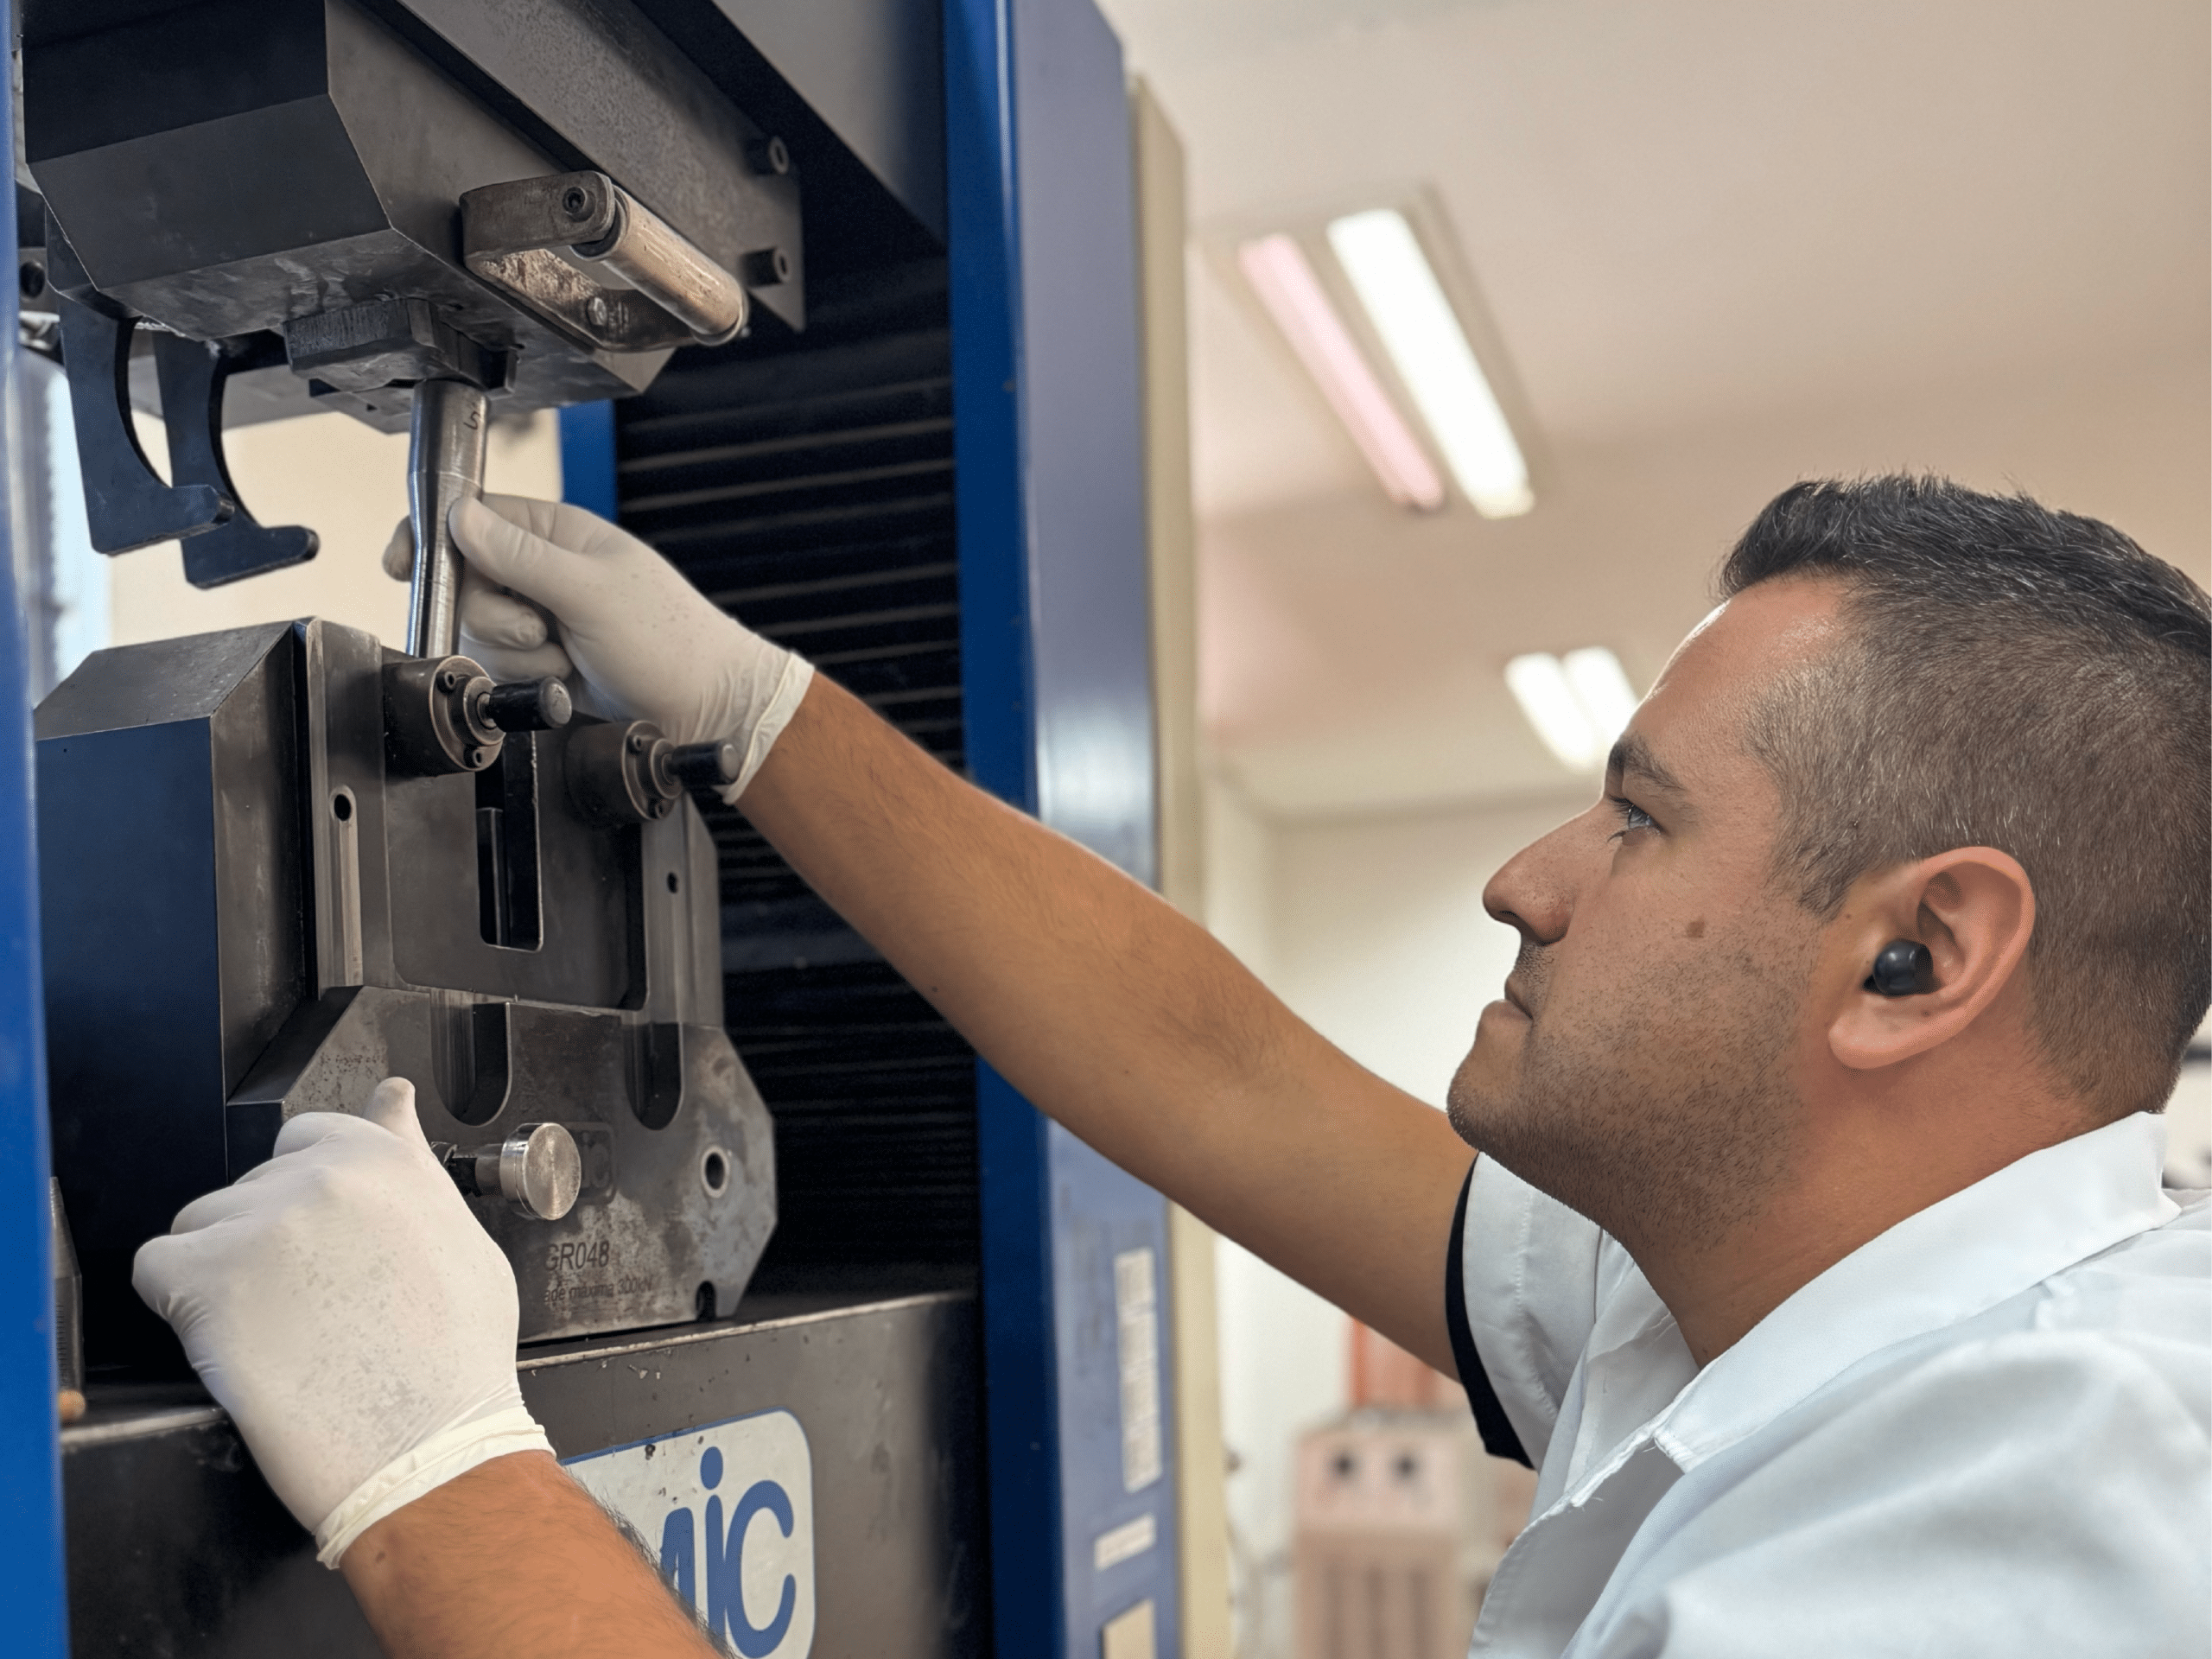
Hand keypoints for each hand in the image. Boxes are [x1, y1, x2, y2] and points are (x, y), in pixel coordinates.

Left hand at [133, 1080, 553, 1565]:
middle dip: (268, 1239)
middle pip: (251, 1186)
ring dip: (223, 1272)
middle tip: (309, 1304)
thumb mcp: (461, 1237)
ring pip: (201, 1226)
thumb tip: (390, 1102)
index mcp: (385, 1159)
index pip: (306, 1137)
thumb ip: (411, 1164)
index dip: (307, 1198)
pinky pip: (156, 1270)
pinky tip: (232, 1340)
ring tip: (278, 1330)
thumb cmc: (455, 1360)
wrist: (428, 1444)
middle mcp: (323, 1176)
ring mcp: (263, 1224)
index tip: (317, 1243)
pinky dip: (180, 1307)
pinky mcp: (208, 1279)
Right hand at [384, 496, 812, 800]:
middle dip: (495, 616)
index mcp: (558, 534)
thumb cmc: (669, 640)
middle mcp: (545, 571)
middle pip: (466, 581)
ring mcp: (543, 616)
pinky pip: (502, 666)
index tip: (406, 563)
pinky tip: (567, 679)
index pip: (475, 517)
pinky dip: (529, 678)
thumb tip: (460, 517)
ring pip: (480, 630)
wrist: (703, 706)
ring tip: (566, 657)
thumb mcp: (591, 590)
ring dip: (517, 654)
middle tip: (540, 629)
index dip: (435, 538)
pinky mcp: (543, 660)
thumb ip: (521, 556)